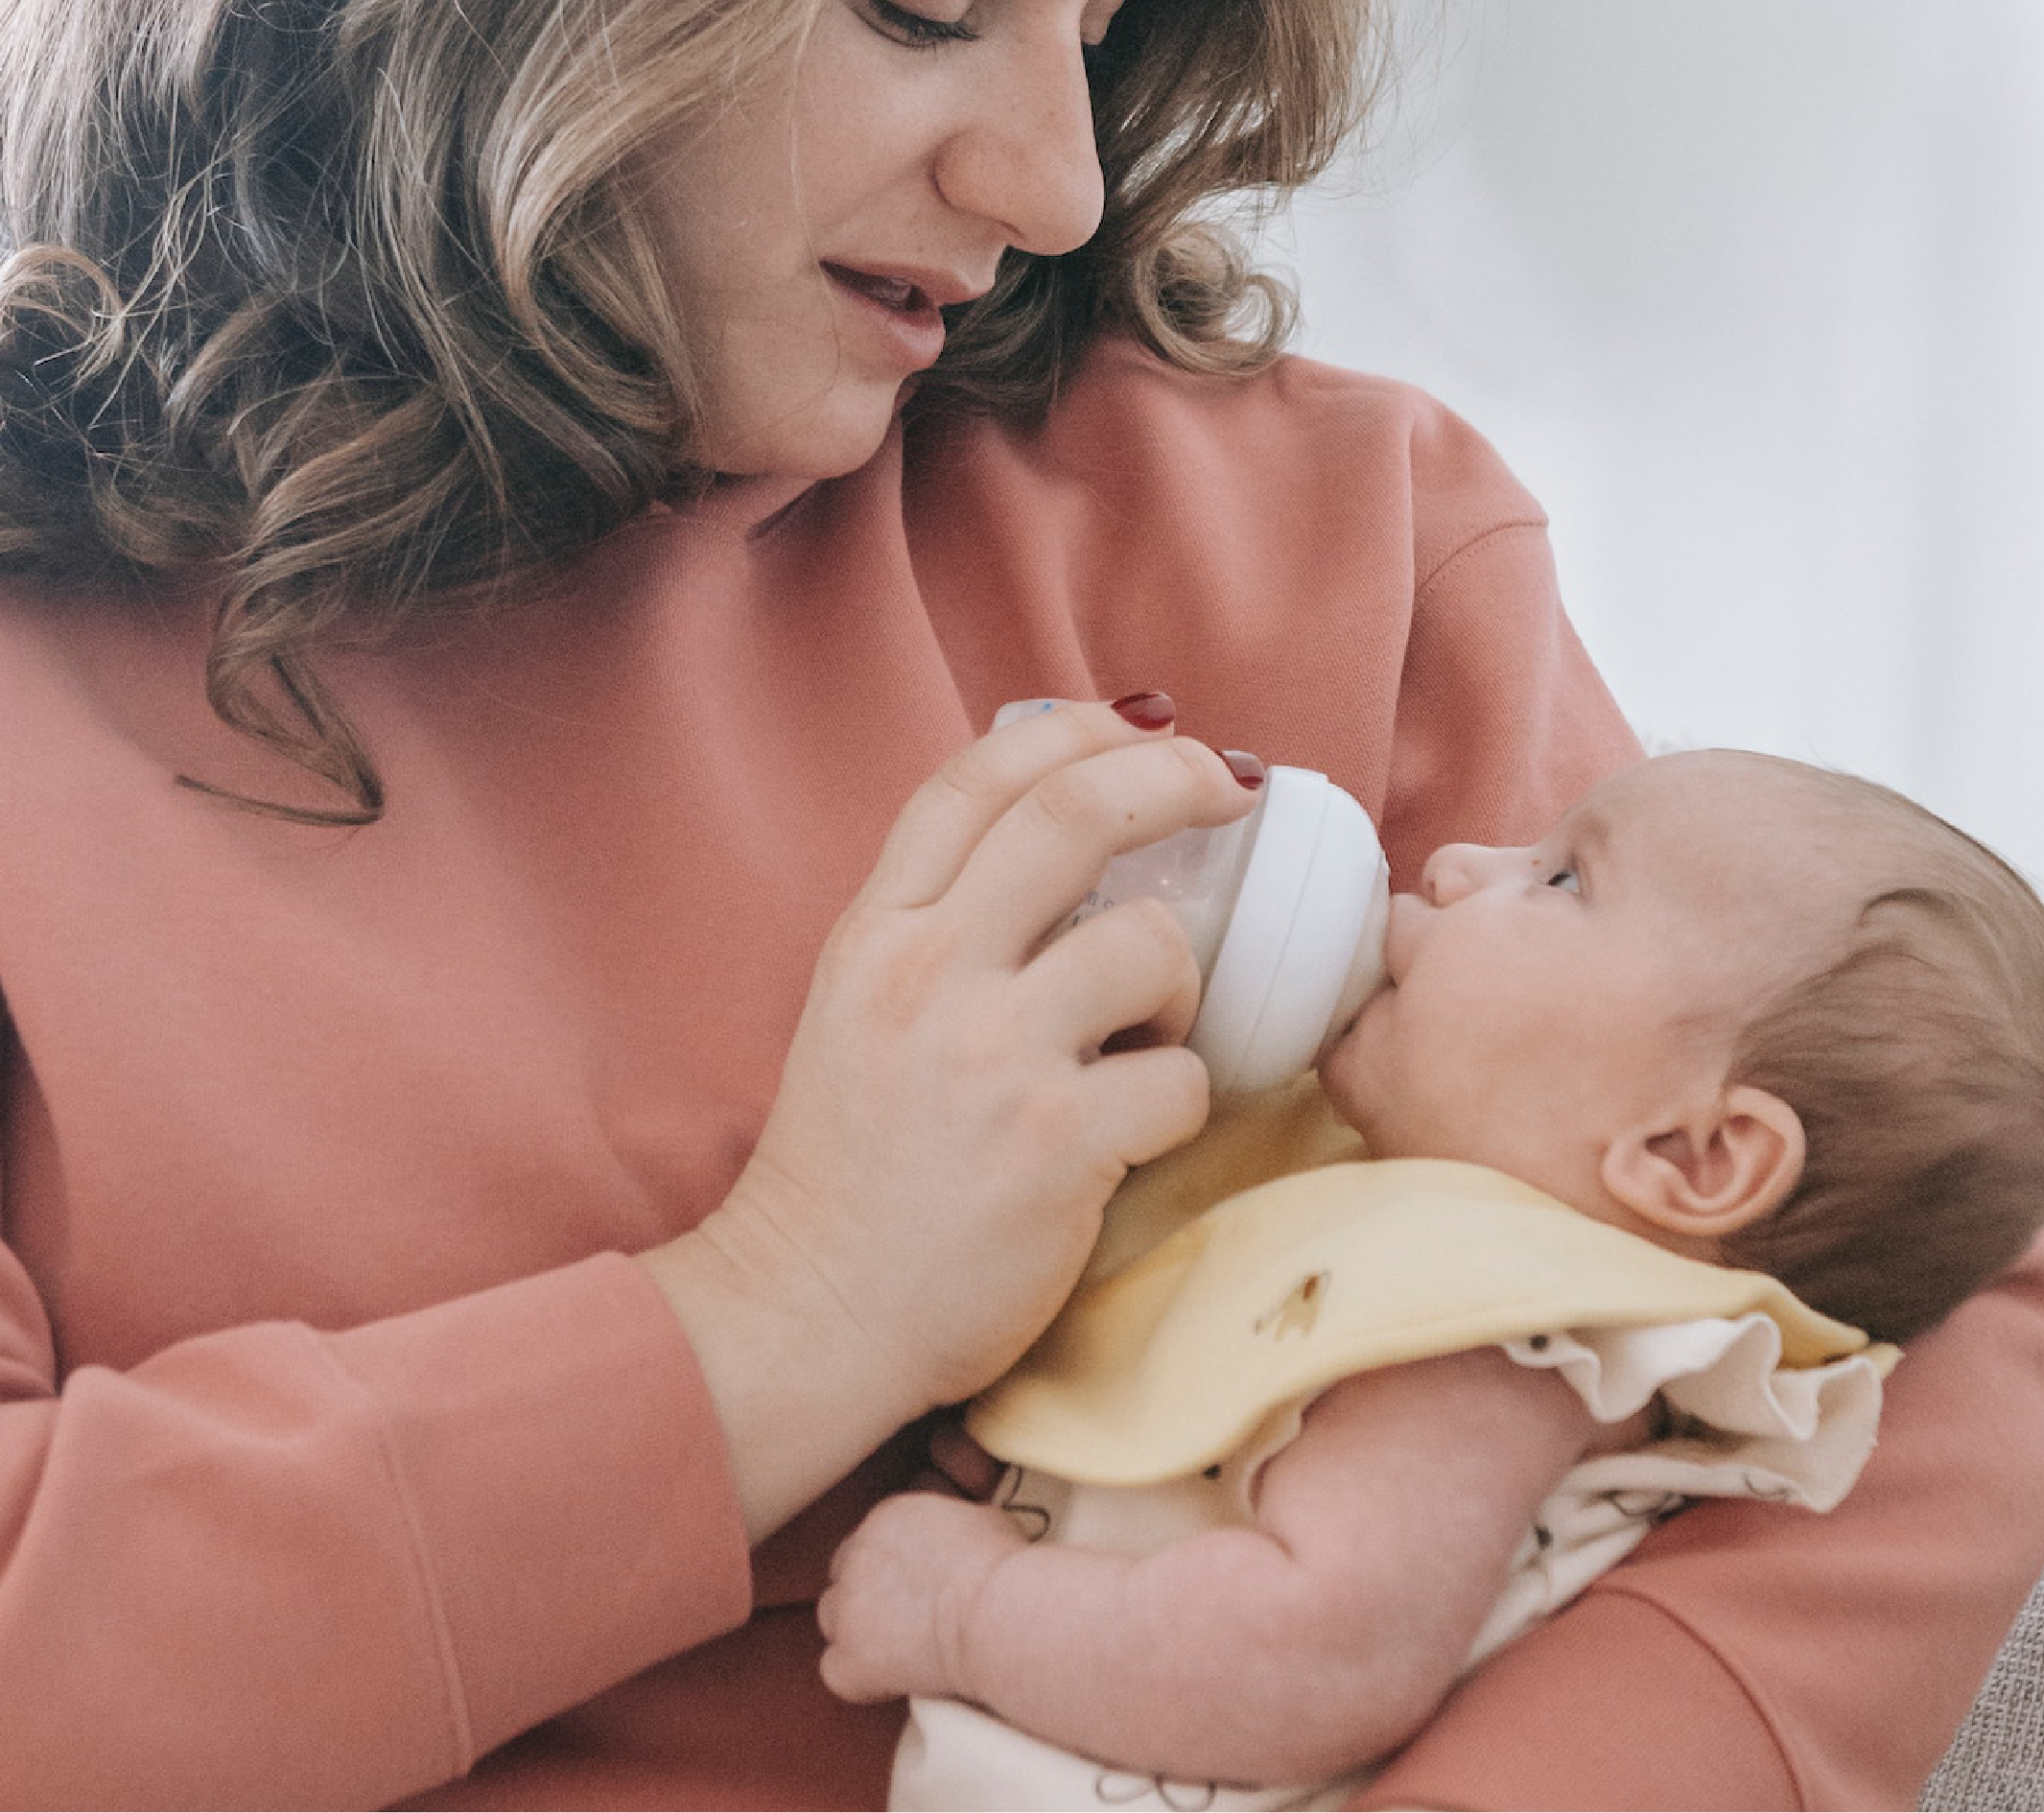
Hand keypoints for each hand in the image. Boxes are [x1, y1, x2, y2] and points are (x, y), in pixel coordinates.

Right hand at [643, 696, 1256, 1536]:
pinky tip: (1141, 1129)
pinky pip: (1183, 1082)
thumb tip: (1058, 848)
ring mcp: (991, 1056)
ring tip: (1153, 1032)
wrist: (810, 1316)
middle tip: (1233, 785)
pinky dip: (1186, 1099)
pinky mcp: (1056, 1145)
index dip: (1076, 731)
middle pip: (1073, 815)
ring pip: (1150, 944)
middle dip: (1176, 777)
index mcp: (875, 934)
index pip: (975, 779)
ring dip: (1181, 982)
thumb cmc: (846, 1174)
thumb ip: (939, 932)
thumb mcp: (858, 1012)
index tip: (1143, 727)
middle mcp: (927, 974)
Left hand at [818, 1490, 1023, 1703]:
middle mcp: (857, 1554)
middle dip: (867, 1597)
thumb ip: (949, 1527)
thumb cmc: (1001, 1568)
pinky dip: (858, 1678)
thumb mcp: (979, 1520)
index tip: (912, 1589)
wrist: (996, 1613)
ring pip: (832, 1618)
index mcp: (887, 1518)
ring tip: (895, 1651)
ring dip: (857, 1633)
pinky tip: (888, 1681)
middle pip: (843, 1576)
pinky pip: (834, 1670)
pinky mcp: (849, 1657)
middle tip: (903, 1620)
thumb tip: (958, 1541)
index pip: (869, 1542)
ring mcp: (847, 1606)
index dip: (889, 1569)